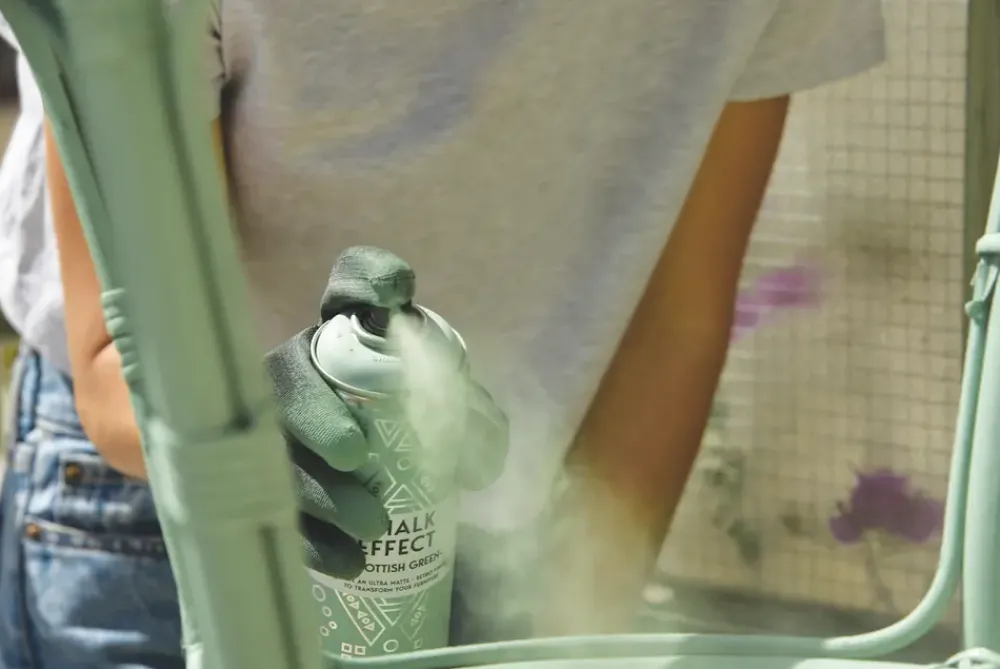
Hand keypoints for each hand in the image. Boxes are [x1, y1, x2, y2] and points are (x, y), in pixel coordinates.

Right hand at [265, 246, 508, 577]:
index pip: (352, 286)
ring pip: (275, 453)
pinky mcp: (262, 486)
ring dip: (321, 492)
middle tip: (356, 454)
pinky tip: (348, 562)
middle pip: (291, 381)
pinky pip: (276, 510)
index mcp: (344, 337)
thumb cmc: (398, 425)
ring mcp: (271, 429)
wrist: (343, 474)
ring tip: (372, 525)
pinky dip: (313, 541)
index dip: (368, 280)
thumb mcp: (438, 415)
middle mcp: (300, 371)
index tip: (395, 292)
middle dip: (317, 419)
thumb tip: (482, 461)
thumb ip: (467, 418)